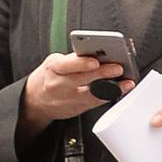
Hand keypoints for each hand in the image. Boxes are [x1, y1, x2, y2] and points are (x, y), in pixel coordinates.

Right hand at [20, 52, 134, 137]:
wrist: (36, 100)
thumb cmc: (49, 76)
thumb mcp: (55, 62)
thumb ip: (74, 59)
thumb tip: (98, 53)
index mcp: (53, 68)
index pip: (66, 65)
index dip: (82, 64)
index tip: (95, 61)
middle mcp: (59, 84)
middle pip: (82, 79)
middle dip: (102, 73)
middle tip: (118, 68)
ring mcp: (68, 99)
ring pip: (91, 94)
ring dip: (111, 88)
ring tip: (125, 82)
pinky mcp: (76, 108)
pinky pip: (95, 102)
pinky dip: (109, 95)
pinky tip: (120, 90)